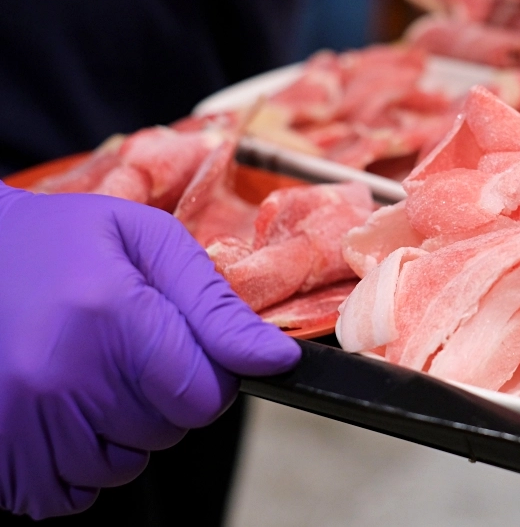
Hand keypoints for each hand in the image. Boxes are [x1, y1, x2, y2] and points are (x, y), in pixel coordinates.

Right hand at [0, 183, 299, 518]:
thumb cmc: (64, 240)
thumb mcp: (150, 241)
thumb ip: (216, 306)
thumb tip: (277, 360)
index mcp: (109, 317)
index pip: (205, 397)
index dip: (209, 373)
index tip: (182, 344)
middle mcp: (60, 378)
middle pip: (169, 431)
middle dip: (165, 396)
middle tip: (125, 348)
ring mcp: (18, 422)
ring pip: (121, 466)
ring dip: (121, 431)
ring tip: (90, 371)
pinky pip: (65, 495)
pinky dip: (76, 463)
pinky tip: (64, 410)